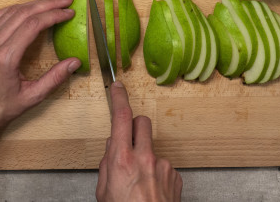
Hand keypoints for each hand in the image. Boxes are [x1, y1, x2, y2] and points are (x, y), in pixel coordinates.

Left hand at [0, 0, 80, 136]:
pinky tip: (29, 9)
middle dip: (48, 4)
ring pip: (11, 11)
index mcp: (5, 57)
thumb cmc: (0, 109)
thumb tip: (75, 62)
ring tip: (52, 2)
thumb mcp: (32, 97)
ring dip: (34, 3)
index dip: (53, 15)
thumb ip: (55, 78)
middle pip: (23, 13)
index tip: (69, 12)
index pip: (33, 24)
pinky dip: (17, 8)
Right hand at [96, 82, 181, 201]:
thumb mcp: (104, 193)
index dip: (119, 97)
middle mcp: (145, 158)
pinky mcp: (175, 176)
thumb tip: (112, 147)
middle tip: (127, 143)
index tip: (117, 87)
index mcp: (122, 161)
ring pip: (152, 147)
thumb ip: (107, 164)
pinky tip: (151, 192)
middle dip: (134, 127)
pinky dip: (156, 174)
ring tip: (139, 184)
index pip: (121, 117)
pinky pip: (163, 165)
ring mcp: (163, 166)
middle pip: (142, 122)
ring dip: (145, 157)